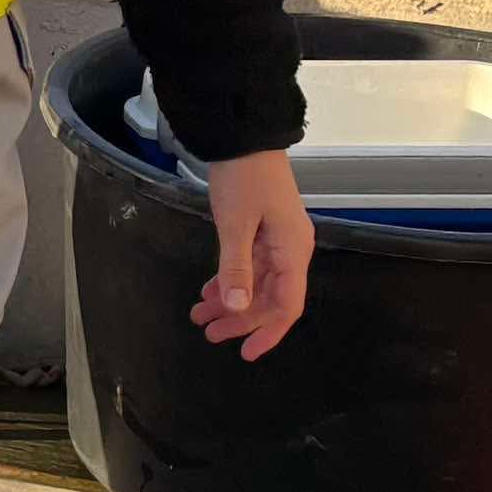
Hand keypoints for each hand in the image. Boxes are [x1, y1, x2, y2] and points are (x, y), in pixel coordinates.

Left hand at [197, 147, 313, 360]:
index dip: (268, 331)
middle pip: (269, 298)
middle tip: (207, 333)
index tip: (246, 352)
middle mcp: (289, 251)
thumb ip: (236, 267)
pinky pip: (247, 266)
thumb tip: (239, 307)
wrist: (242, 139)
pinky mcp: (260, 232)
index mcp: (292, 252)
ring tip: (199, 316)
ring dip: (230, 301)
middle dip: (240, 319)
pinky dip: (228, 280)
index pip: (287, 305)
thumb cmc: (243, 179)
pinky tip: (208, 292)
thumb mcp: (236, 224)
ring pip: (255, 283)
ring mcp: (275, 241)